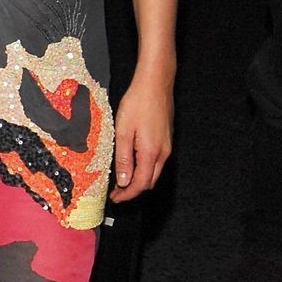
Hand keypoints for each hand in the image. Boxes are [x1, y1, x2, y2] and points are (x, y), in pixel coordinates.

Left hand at [110, 65, 173, 202]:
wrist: (155, 83)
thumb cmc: (138, 102)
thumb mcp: (123, 131)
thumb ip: (123, 158)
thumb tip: (123, 181)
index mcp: (151, 152)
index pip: (141, 184)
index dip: (127, 195)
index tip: (115, 198)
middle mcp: (162, 152)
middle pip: (150, 182)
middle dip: (133, 190)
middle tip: (116, 192)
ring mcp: (166, 146)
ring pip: (153, 172)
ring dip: (138, 179)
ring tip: (121, 180)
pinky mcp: (166, 139)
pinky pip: (156, 161)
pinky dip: (143, 168)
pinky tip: (131, 163)